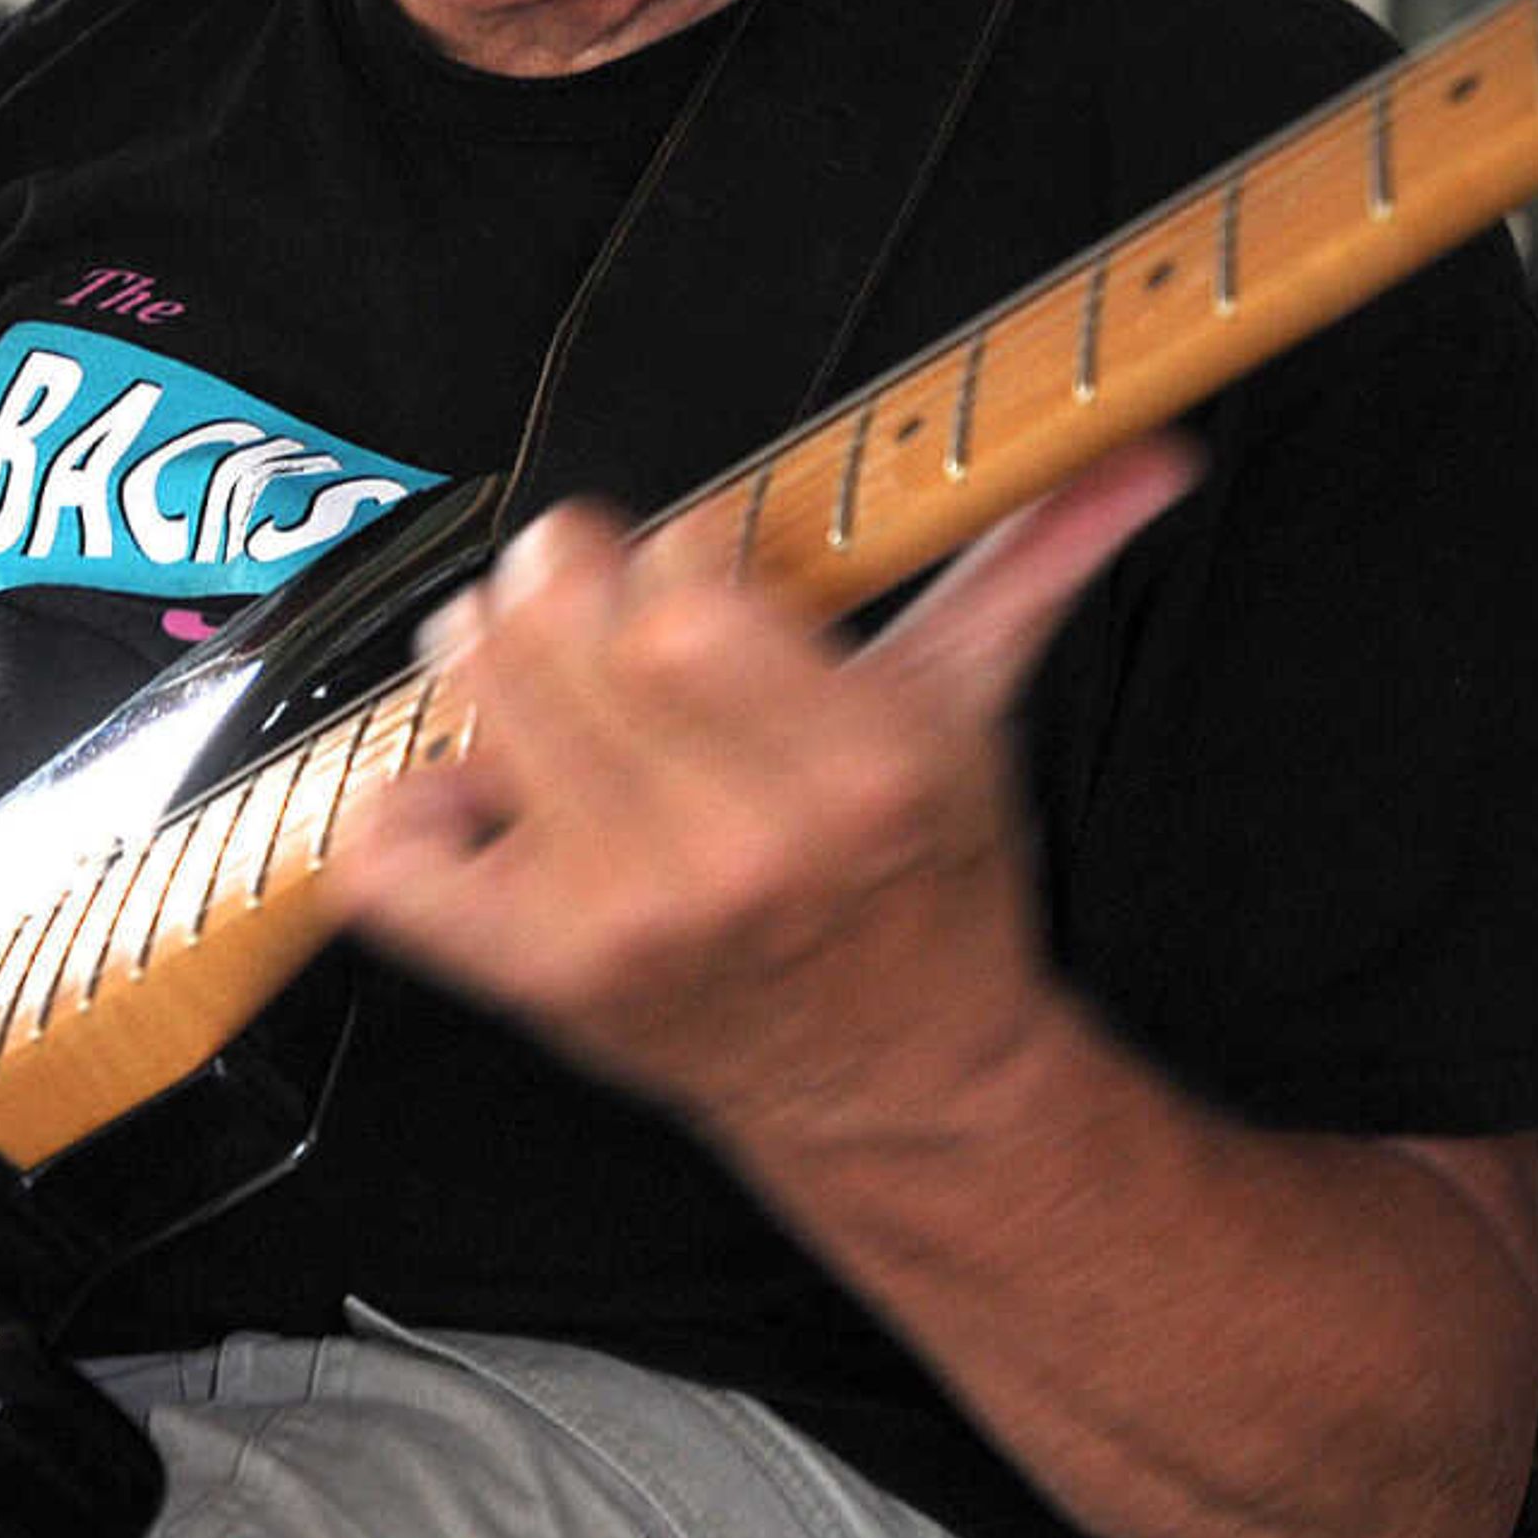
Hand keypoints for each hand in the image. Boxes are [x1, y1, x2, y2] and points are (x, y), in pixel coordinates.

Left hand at [332, 438, 1200, 1147]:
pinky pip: (388, 853)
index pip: (678, 585)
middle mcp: (734, 848)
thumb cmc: (928, 884)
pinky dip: (414, 807)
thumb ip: (1039, 559)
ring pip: (470, 694)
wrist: (897, 1080)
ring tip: (556, 690)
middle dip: (565, 580)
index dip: (671, 556)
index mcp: (856, 765)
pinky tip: (491, 799)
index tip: (697, 580)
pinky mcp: (536, 975)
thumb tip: (1149, 457)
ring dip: (493, 660)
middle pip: (553, 622)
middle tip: (603, 611)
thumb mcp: (980, 710)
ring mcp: (621, 920)